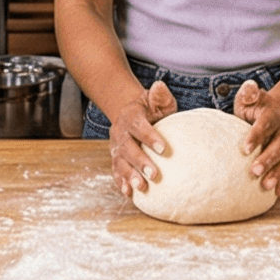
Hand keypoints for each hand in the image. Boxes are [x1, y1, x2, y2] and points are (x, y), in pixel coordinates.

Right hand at [102, 79, 176, 198]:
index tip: (164, 149)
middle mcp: (120, 132)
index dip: (150, 137)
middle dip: (140, 161)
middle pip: (128, 148)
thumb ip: (160, 95)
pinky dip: (120, 182)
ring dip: (129, 175)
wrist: (131, 114)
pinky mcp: (115, 158)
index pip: (139, 126)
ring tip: (142, 187)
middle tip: (154, 174)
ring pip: (120, 162)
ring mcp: (116, 147)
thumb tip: (160, 86)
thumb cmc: (151, 108)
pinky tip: (129, 193)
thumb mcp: (156, 99)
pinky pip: (115, 171)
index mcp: (131, 116)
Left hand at [230, 79, 279, 195]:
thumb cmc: (257, 106)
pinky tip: (279, 193)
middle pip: (278, 145)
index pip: (265, 124)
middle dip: (268, 159)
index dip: (256, 135)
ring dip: (278, 173)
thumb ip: (249, 92)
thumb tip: (250, 88)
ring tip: (267, 186)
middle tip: (255, 172)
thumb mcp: (251, 96)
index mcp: (273, 115)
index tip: (245, 148)